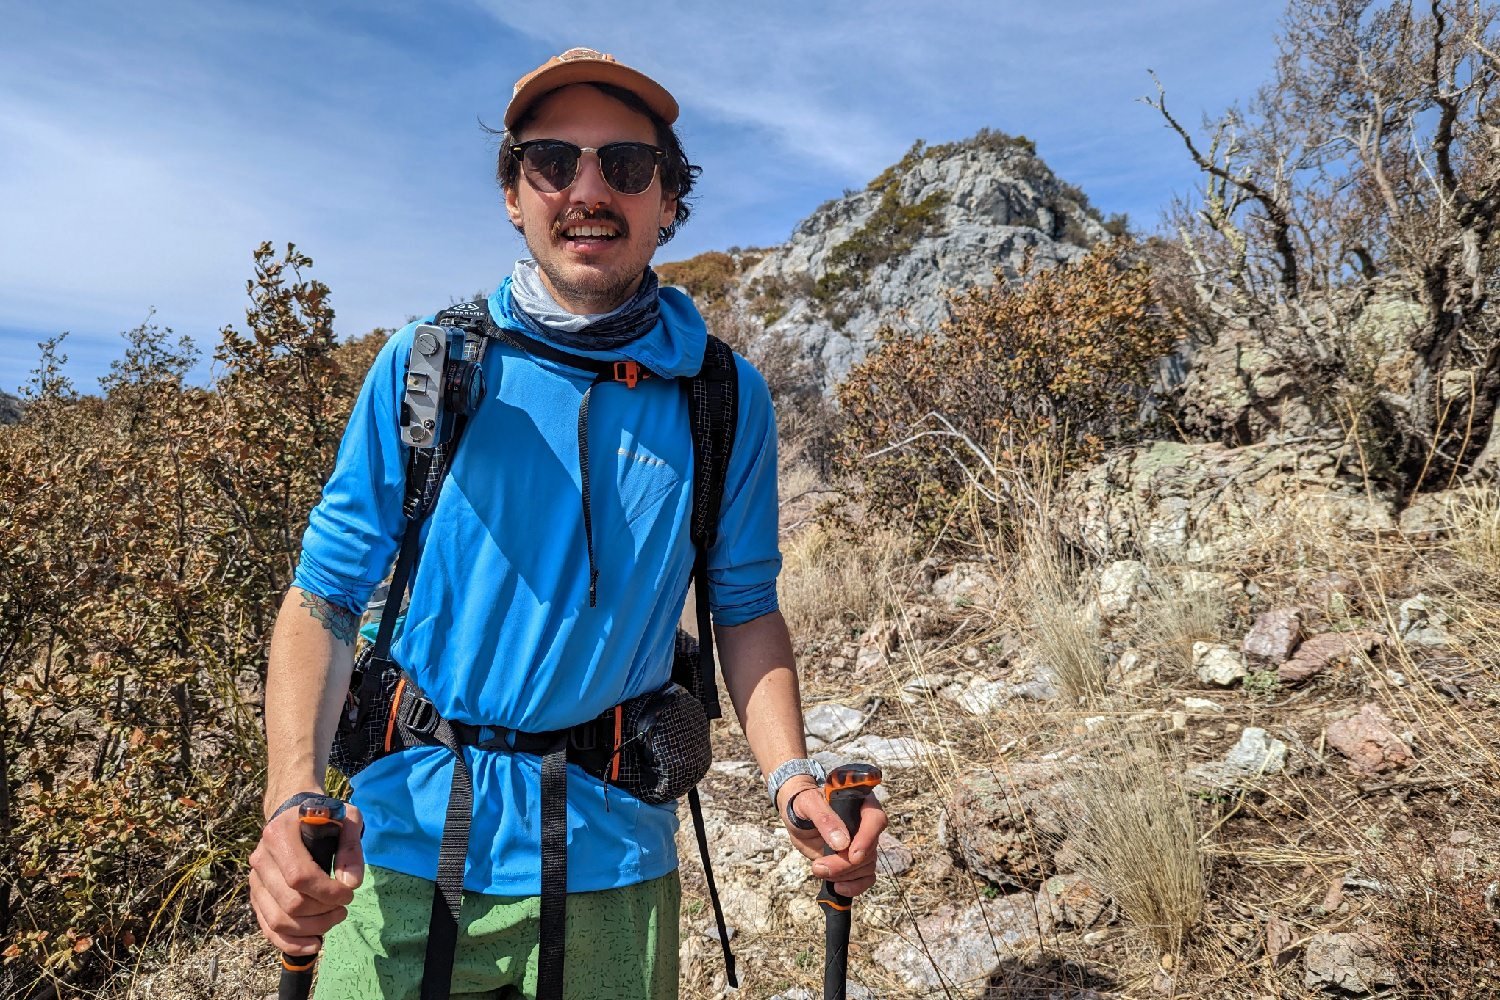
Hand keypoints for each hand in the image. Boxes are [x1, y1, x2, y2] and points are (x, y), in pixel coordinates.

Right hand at [248, 795, 364, 953]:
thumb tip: (351, 884)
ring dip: (311, 928)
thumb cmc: (324, 816)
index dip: (327, 893)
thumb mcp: (346, 818)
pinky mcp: (256, 896)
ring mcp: (255, 880)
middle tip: (344, 907)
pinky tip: (315, 943)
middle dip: (323, 913)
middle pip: (289, 903)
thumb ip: (351, 846)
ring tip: (335, 919)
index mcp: (279, 835)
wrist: (295, 814)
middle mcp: (260, 859)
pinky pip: (268, 928)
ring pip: (277, 920)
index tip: (349, 894)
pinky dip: (291, 943)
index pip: (300, 876)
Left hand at [778, 778, 886, 897]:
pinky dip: (854, 887)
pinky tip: (837, 887)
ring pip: (867, 866)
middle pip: (870, 850)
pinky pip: (866, 879)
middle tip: (818, 866)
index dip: (867, 839)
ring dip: (843, 875)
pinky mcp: (855, 862)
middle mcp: (866, 825)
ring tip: (818, 868)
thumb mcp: (807, 804)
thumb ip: (823, 818)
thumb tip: (842, 843)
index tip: (852, 856)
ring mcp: (862, 844)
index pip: (875, 820)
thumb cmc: (803, 803)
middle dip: (845, 864)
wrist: (797, 816)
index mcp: (860, 804)